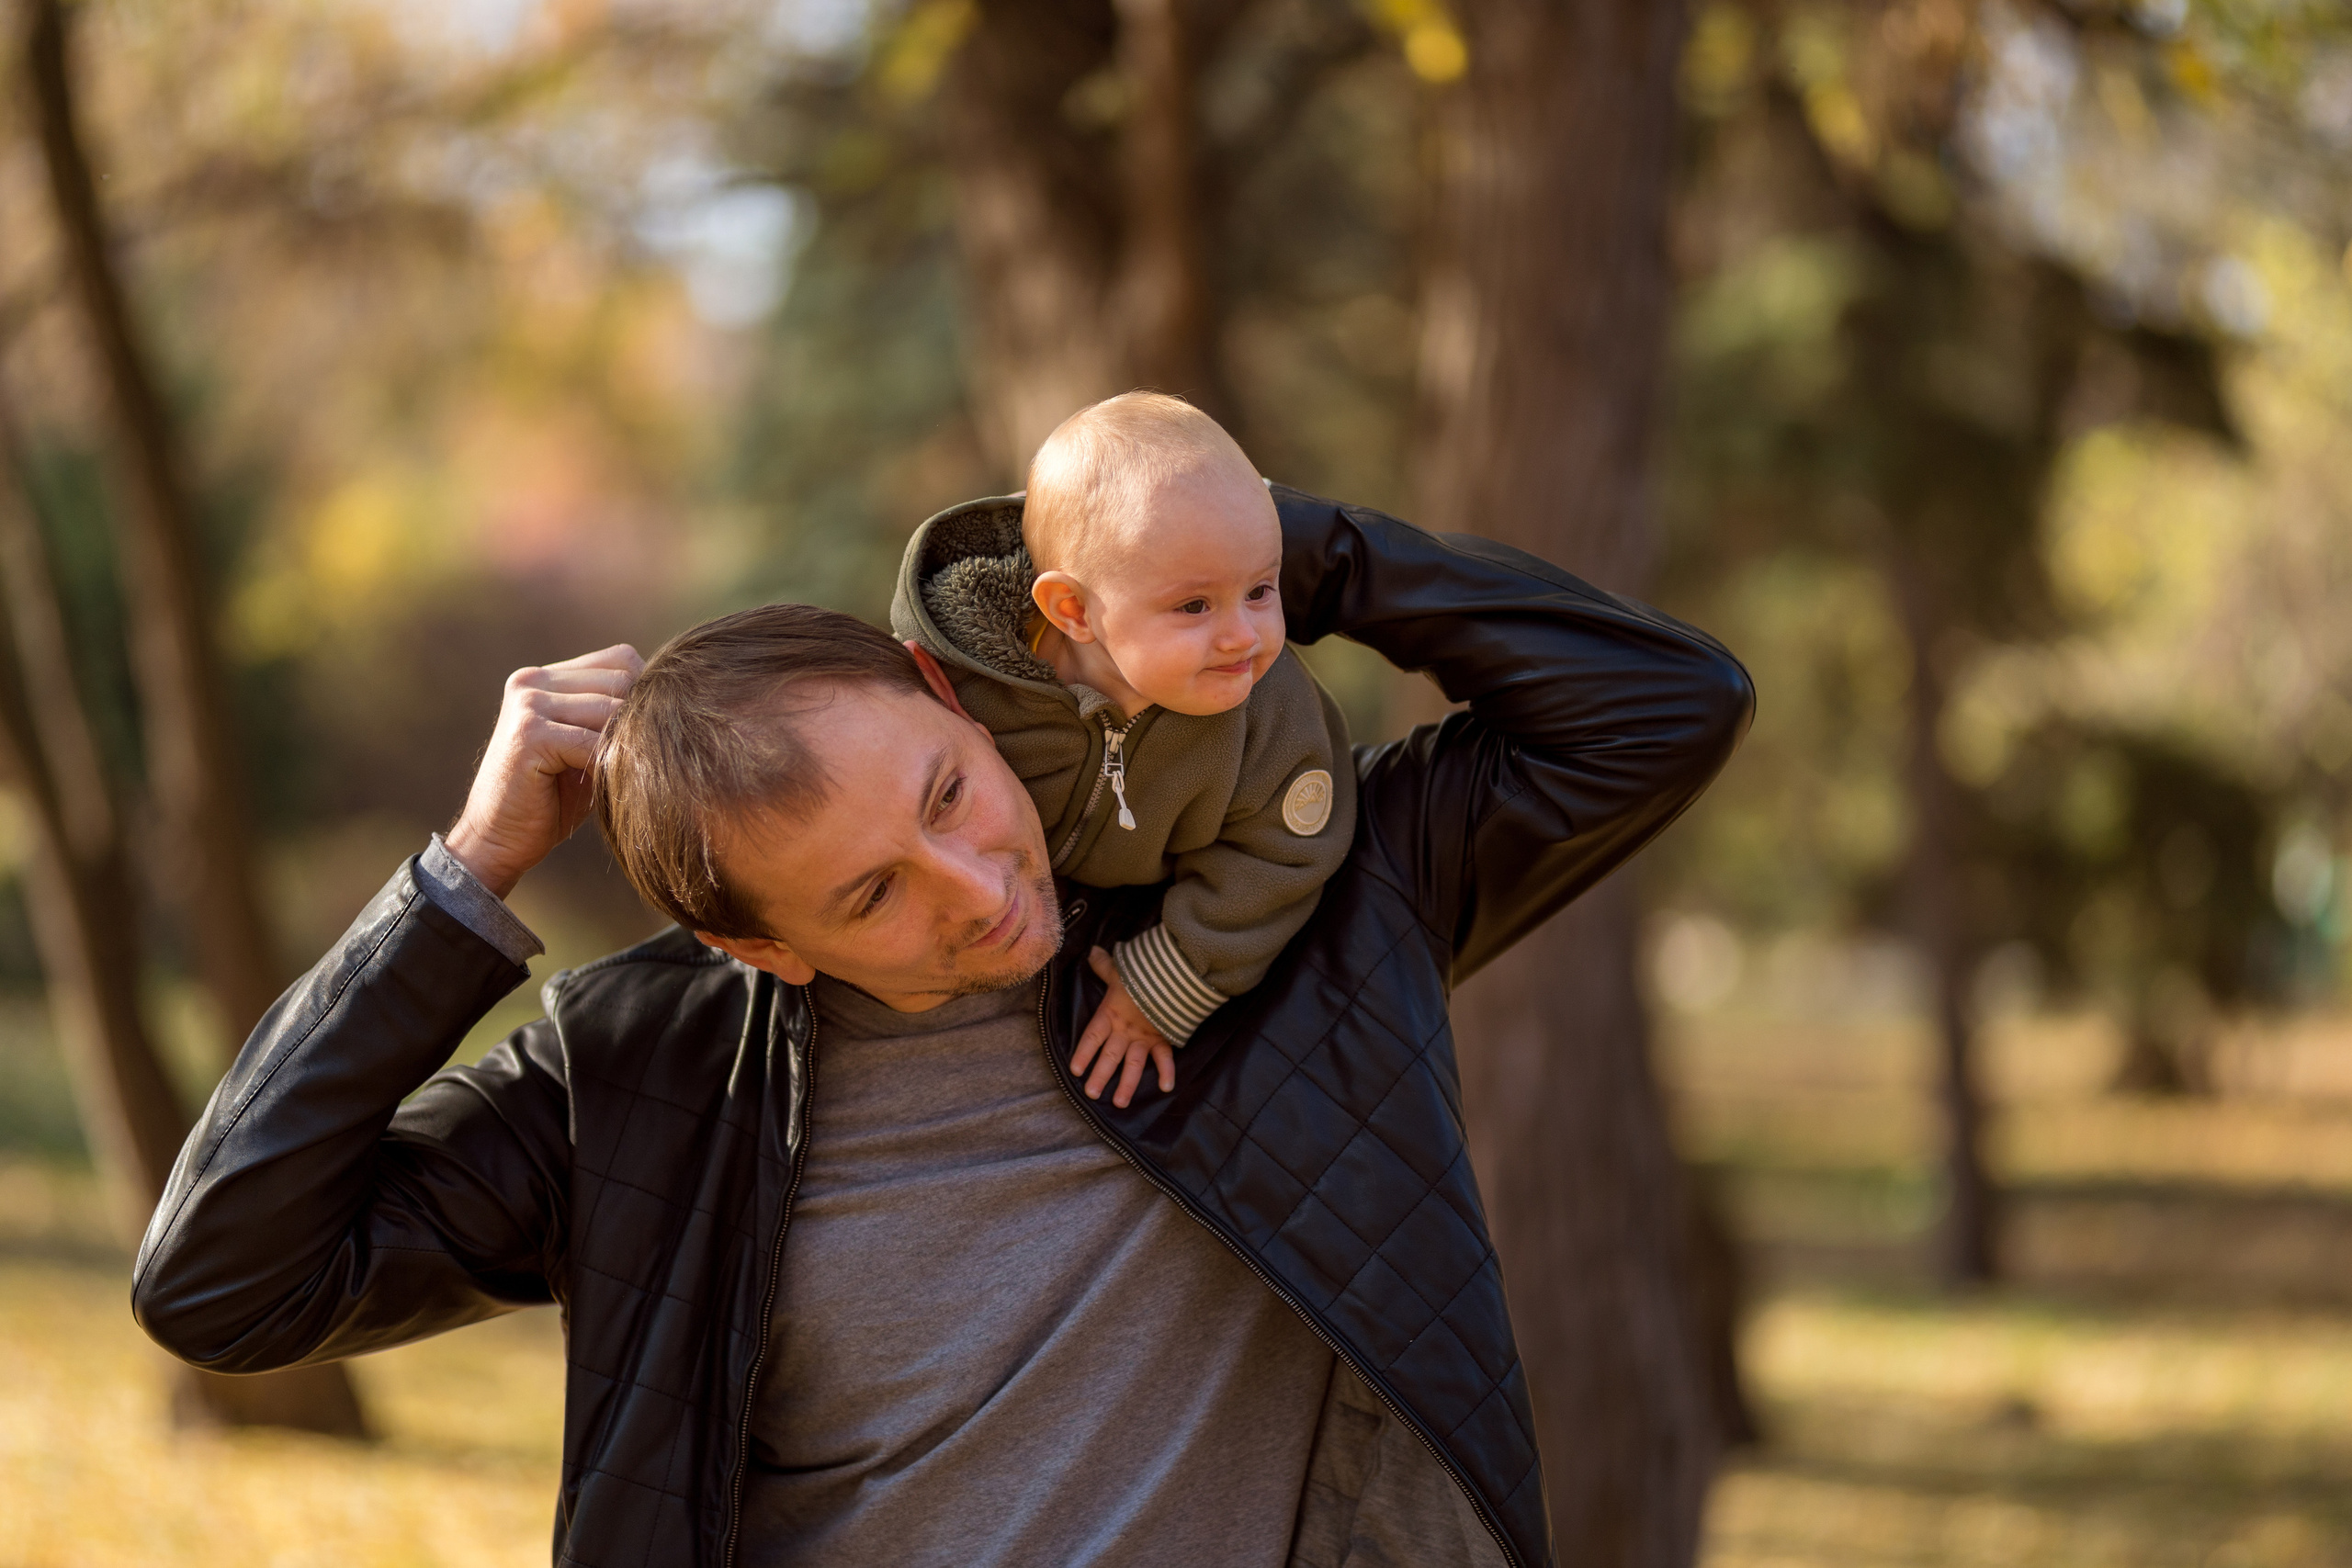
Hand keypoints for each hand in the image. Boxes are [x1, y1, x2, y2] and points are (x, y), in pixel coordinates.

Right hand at [445, 645, 642, 898]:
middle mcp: (532, 681)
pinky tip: (605, 785)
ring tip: (626, 773)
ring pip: (610, 709)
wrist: (497, 840)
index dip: (644, 694)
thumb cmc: (551, 799)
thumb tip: (673, 699)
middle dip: (638, 719)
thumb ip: (614, 718)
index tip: (650, 733)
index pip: (621, 659)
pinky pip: (592, 742)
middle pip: (621, 680)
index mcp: (545, 677)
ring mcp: (528, 704)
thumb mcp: (587, 748)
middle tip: (646, 757)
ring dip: (625, 744)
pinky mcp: (529, 734)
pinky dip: (607, 765)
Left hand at [1070, 947, 1175, 1108]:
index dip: (1083, 1053)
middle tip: (1091, 1094)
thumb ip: (1104, 965)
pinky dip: (1166, 1072)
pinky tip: (1166, 1088)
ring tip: (1119, 1103)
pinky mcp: (1163, 1037)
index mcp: (1110, 1015)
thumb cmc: (1142, 973)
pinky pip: (1165, 1058)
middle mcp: (1125, 1030)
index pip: (1092, 1036)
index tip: (1075, 1070)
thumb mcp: (1120, 969)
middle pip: (1109, 1056)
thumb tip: (1091, 951)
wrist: (1171, 974)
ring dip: (1127, 1084)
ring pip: (1133, 1064)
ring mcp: (1144, 1037)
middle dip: (1100, 1075)